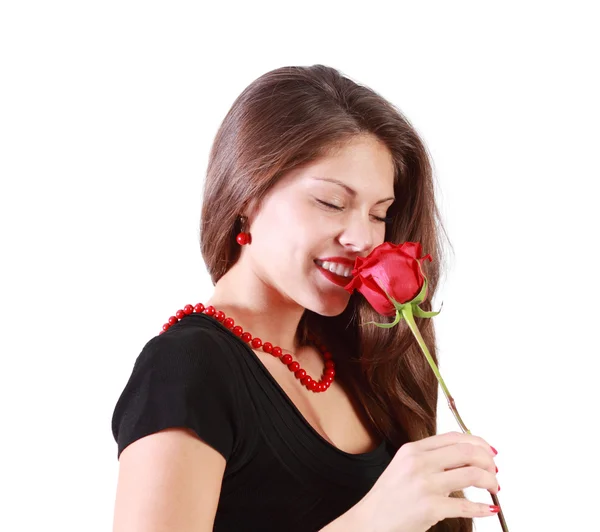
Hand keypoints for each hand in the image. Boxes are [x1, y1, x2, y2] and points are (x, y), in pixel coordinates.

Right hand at [356, 431, 499, 531]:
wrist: (369, 522)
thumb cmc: (388, 498)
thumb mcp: (404, 467)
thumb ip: (430, 460)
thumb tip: (465, 459)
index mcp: (413, 450)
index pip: (454, 437)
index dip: (478, 443)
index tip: (490, 451)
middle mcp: (419, 463)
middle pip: (467, 452)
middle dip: (488, 462)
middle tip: (494, 472)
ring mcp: (424, 485)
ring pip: (472, 474)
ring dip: (490, 482)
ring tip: (493, 489)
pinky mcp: (430, 508)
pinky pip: (466, 505)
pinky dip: (483, 508)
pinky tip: (489, 509)